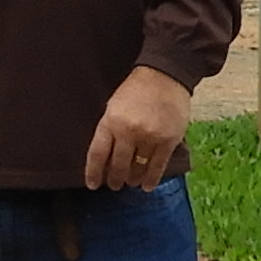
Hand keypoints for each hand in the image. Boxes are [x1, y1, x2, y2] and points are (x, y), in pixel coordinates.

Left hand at [84, 64, 190, 194]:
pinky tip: (146, 186)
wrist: (165, 75)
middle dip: (115, 179)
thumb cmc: (136, 90)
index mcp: (111, 121)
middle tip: (114, 185)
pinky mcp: (168, 140)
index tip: (93, 185)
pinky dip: (151, 179)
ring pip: (138, 168)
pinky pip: (157, 166)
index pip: (97, 154)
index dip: (94, 173)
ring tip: (130, 182)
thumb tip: (104, 158)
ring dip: (132, 179)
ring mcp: (150, 137)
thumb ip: (109, 129)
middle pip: (118, 165)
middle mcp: (129, 131)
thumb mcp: (113, 106)